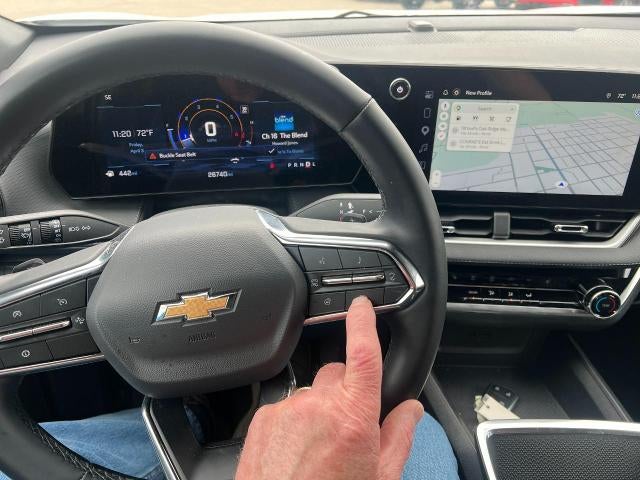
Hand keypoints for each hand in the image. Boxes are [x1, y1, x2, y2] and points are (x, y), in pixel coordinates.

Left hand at [235, 296, 423, 479]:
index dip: (364, 322)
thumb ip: (400, 436)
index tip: (363, 307)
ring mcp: (286, 410)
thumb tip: (411, 410)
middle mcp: (317, 406)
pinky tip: (295, 454)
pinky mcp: (263, 419)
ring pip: (311, 393)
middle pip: (337, 375)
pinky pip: (286, 407)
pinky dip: (294, 422)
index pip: (363, 353)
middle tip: (347, 428)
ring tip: (317, 451)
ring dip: (318, 411)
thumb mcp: (381, 478)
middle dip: (345, 391)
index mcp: (353, 417)